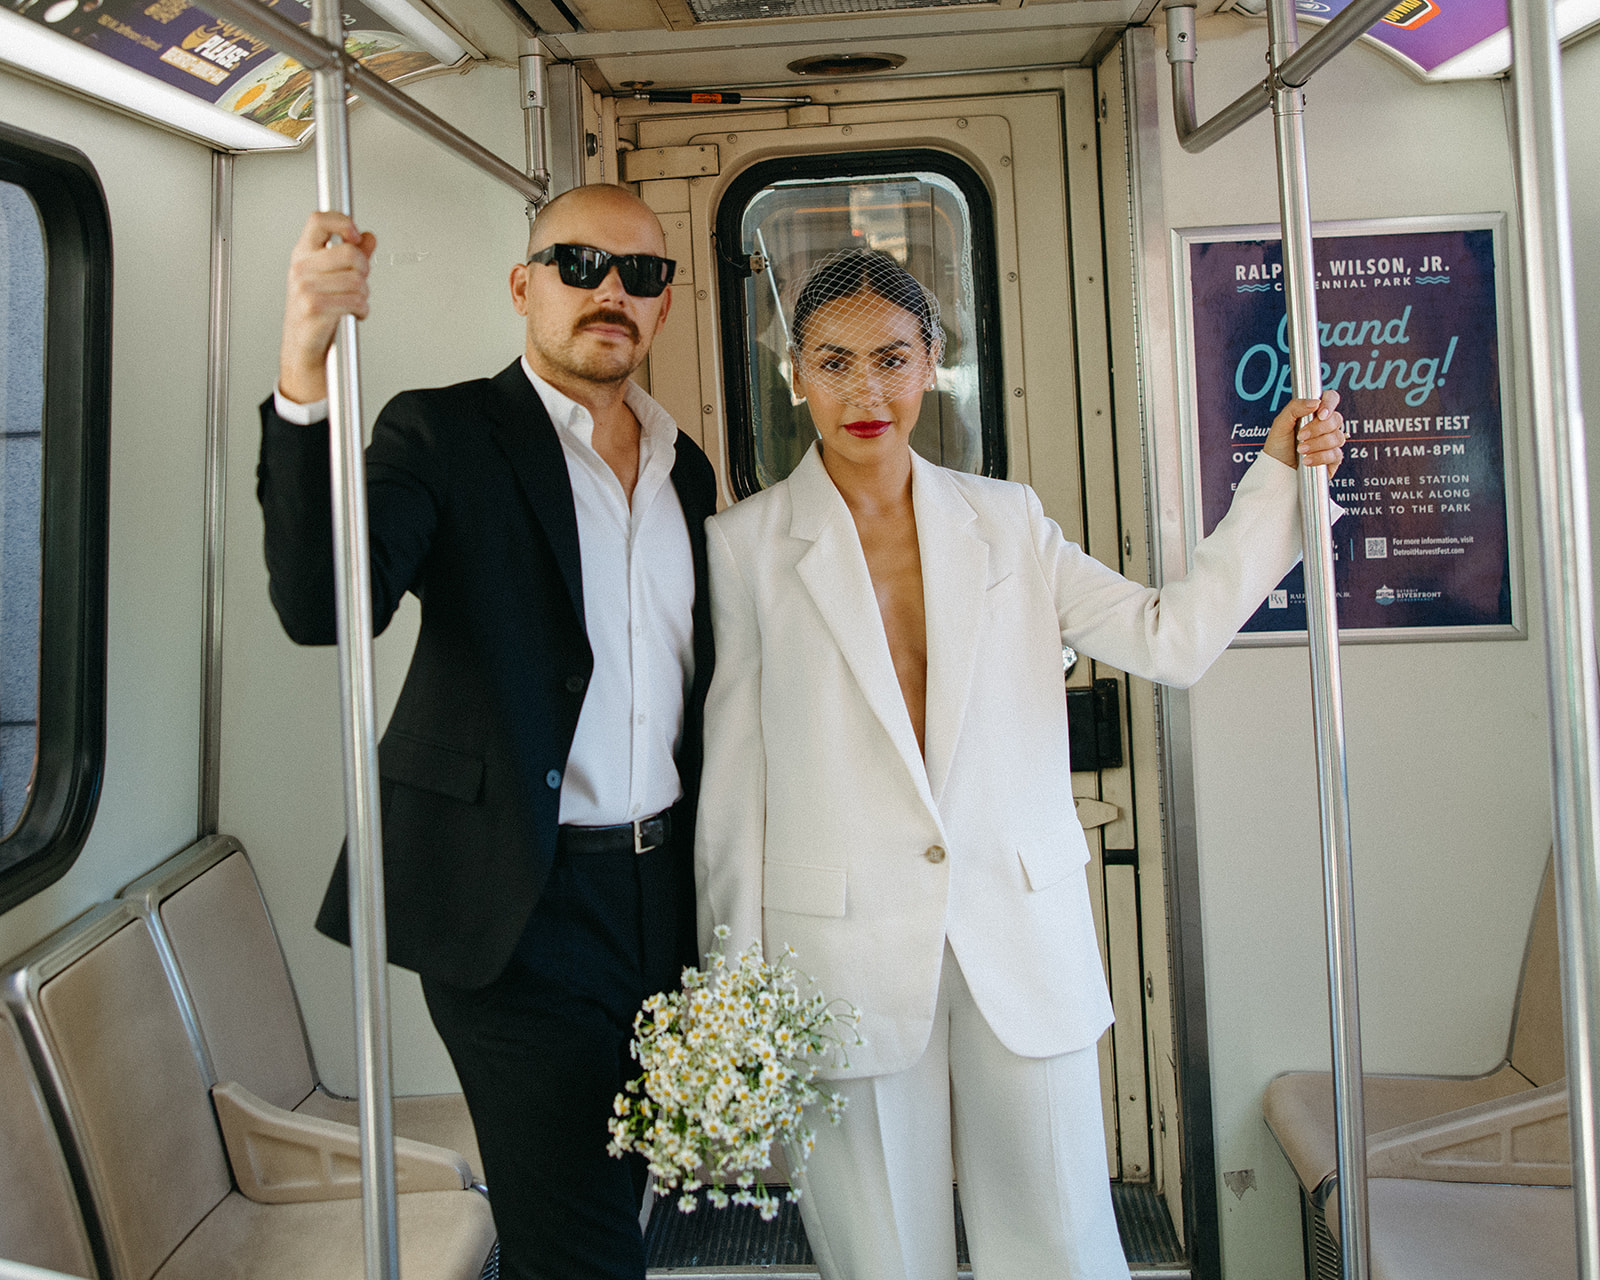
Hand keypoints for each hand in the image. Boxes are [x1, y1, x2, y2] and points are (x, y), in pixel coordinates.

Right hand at [279, 211, 377, 404]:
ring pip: (357, 279)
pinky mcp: (314, 307)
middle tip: (360, 281)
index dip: (342, 221)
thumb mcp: (332, 277)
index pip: (319, 220)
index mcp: (303, 254)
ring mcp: (305, 287)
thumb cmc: (316, 311)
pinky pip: (355, 300)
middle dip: (364, 269)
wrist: (303, 346)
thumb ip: (352, 254)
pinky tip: (355, 313)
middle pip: (350, 252)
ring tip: (355, 301)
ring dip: (364, 294)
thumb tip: (368, 237)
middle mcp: (301, 267)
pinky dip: (362, 309)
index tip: (355, 233)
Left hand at [1261, 389, 1346, 477]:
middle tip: (1300, 436)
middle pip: (1336, 419)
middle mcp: (1326, 426)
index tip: (1320, 414)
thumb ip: (1295, 407)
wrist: (1276, 470)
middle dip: (1317, 428)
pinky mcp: (1333, 459)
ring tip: (1300, 450)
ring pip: (1337, 437)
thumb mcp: (1280, 424)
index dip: (1329, 403)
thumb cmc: (1278, 446)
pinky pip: (1336, 454)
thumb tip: (1315, 402)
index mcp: (1314, 413)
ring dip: (1317, 444)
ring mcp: (1331, 443)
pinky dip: (1320, 457)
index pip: (1331, 398)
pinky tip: (1307, 460)